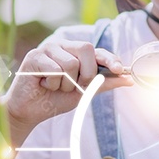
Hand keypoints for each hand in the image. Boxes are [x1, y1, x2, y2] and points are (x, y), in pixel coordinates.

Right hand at [5, 40, 132, 136]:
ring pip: (71, 63)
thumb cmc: (54, 100)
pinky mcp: (35, 56)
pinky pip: (55, 70)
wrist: (29, 112)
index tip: (121, 70)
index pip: (97, 50)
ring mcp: (47, 48)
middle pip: (86, 49)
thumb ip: (104, 84)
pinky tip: (43, 85)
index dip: (110, 59)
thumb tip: (129, 79)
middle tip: (74, 87)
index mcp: (74, 52)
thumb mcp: (84, 93)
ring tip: (54, 87)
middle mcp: (62, 46)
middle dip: (86, 73)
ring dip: (66, 84)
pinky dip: (52, 84)